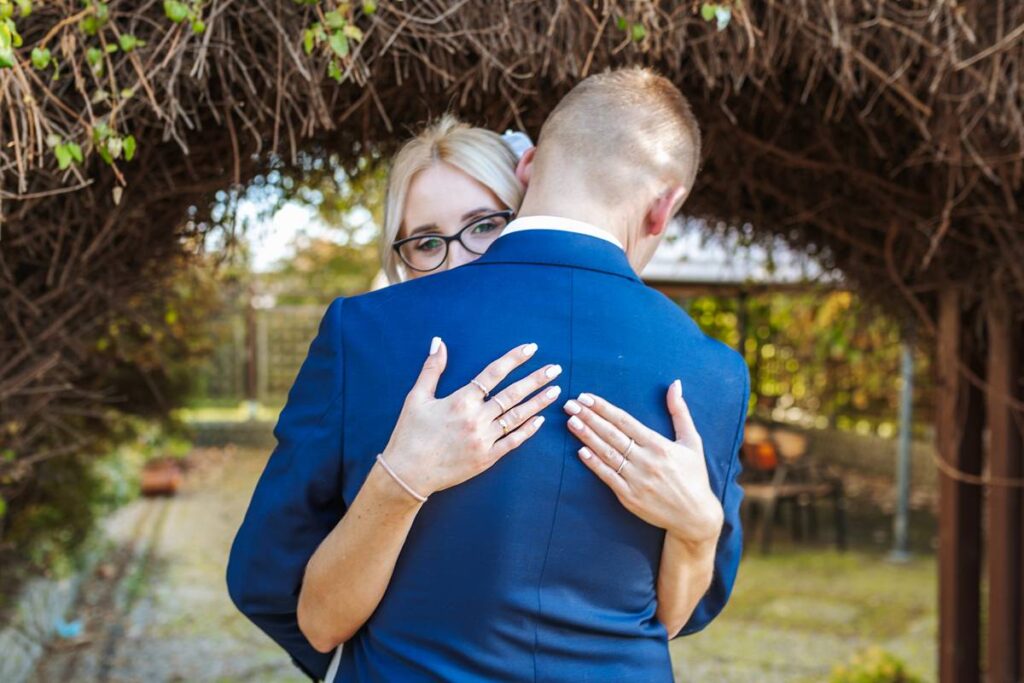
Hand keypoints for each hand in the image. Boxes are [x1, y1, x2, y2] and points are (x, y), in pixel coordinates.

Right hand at [380, 337, 562, 497]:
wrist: (408, 473)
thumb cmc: (410, 434)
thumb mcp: (416, 397)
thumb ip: (432, 369)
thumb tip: (439, 342)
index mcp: (461, 400)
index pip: (493, 373)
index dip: (514, 359)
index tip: (531, 349)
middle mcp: (476, 418)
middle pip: (512, 394)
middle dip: (536, 380)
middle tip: (556, 369)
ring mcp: (484, 439)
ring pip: (517, 417)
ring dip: (538, 403)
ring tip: (556, 391)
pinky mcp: (486, 458)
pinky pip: (513, 442)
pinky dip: (528, 430)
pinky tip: (540, 420)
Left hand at [563, 380, 723, 546]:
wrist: (695, 516)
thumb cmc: (694, 475)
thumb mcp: (692, 441)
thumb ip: (679, 411)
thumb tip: (675, 384)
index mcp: (658, 445)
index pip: (625, 421)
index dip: (603, 408)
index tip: (586, 396)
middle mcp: (645, 460)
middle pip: (611, 434)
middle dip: (589, 417)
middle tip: (570, 404)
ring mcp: (636, 480)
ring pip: (607, 454)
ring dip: (587, 437)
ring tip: (571, 422)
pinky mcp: (630, 497)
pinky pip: (608, 477)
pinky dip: (594, 464)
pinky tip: (581, 451)